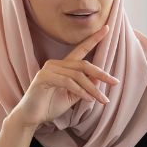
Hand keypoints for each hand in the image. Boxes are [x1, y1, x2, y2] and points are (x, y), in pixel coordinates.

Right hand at [4, 24, 120, 129]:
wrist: (31, 117)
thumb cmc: (50, 105)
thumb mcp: (72, 96)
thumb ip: (85, 86)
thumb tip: (100, 79)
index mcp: (63, 66)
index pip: (81, 49)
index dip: (94, 39)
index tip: (107, 29)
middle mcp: (56, 64)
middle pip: (84, 64)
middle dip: (102, 74)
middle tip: (115, 82)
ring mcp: (49, 69)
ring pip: (78, 75)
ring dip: (93, 89)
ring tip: (103, 100)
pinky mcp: (43, 78)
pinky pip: (68, 82)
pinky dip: (81, 91)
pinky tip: (89, 99)